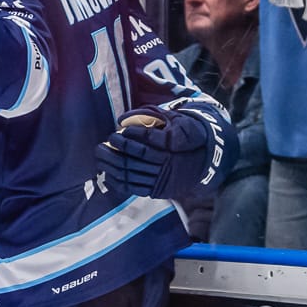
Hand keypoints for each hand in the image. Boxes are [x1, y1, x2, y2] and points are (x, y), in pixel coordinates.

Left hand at [95, 108, 229, 199]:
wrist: (206, 162)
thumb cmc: (185, 135)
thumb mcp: (175, 120)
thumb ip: (150, 115)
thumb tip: (121, 119)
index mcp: (174, 145)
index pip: (148, 140)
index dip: (131, 136)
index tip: (119, 131)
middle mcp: (168, 163)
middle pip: (136, 157)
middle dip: (116, 150)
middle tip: (103, 143)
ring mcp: (163, 179)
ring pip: (133, 173)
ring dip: (112, 165)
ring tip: (101, 156)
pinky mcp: (158, 191)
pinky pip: (134, 188)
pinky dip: (118, 181)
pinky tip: (108, 173)